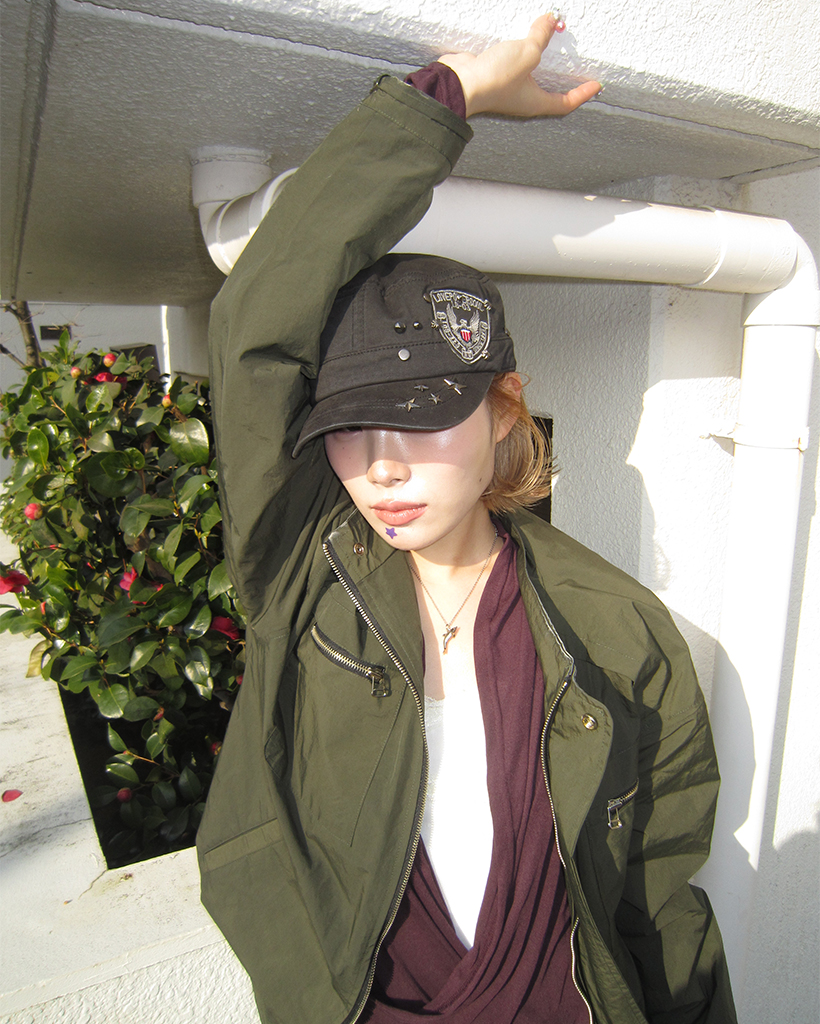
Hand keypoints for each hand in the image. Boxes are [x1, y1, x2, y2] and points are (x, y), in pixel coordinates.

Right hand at [437, 12, 600, 118]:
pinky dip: (519, 53)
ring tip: (546, 48)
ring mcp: (506, 89)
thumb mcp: (527, 54)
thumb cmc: (495, 80)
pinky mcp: (492, 75)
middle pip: (547, 92)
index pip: (565, 103)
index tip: (595, 85)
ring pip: (528, 77)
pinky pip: (511, 64)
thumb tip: (550, 21)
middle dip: (560, 81)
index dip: (582, 94)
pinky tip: (520, 40)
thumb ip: (541, 36)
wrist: (459, 83)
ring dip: (538, 64)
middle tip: (572, 69)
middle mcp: (522, 99)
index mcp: (535, 102)